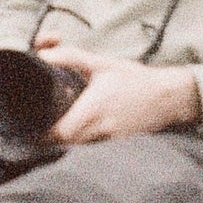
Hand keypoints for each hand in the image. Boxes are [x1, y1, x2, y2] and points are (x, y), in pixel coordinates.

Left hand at [33, 36, 201, 142]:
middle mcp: (100, 128)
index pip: (61, 133)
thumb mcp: (102, 63)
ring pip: (78, 147)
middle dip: (51, 137)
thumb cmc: (133, 78)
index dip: (44, 133)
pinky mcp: (116, 143)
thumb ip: (71, 57)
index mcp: (94, 108)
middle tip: (42, 124)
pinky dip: (82, 139)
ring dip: (67, 139)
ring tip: (59, 124)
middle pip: (65, 143)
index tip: (34, 124)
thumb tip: (43, 55)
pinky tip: (81, 127)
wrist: (168, 97)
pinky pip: (92, 146)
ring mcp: (109, 139)